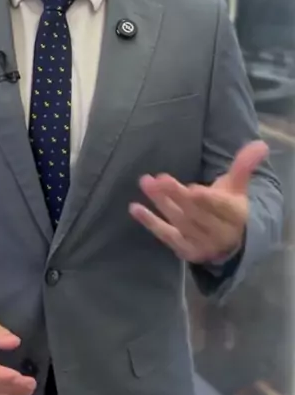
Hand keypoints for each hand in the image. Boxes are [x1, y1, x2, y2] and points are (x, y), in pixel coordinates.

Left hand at [129, 140, 268, 264]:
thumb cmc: (230, 207)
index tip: (191, 189)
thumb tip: (260, 144)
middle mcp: (219, 233)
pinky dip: (150, 222)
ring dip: (160, 202)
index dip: (206, 199)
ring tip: (145, 183)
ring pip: (178, 221)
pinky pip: (166, 235)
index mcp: (235, 215)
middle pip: (195, 213)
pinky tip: (135, 208)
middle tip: (158, 179)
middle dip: (176, 195)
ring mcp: (201, 244)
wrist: (231, 242)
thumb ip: (244, 165)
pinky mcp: (186, 250)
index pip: (220, 207)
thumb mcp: (238, 186)